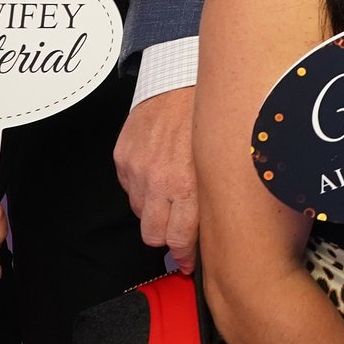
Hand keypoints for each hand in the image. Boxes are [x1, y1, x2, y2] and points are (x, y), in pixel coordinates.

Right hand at [115, 86, 199, 272]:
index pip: (179, 239)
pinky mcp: (123, 156)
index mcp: (187, 184)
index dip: (184, 256)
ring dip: (154, 210)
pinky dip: (142, 187)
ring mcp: (137, 169)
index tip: (188, 263)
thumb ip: (213, 195)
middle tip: (179, 230)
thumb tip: (215, 228)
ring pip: (139, 213)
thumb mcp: (220, 161)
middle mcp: (159, 179)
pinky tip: (158, 172)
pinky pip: (129, 188)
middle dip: (167, 237)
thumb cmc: (208, 117)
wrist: (182, 80)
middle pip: (153, 234)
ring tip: (170, 192)